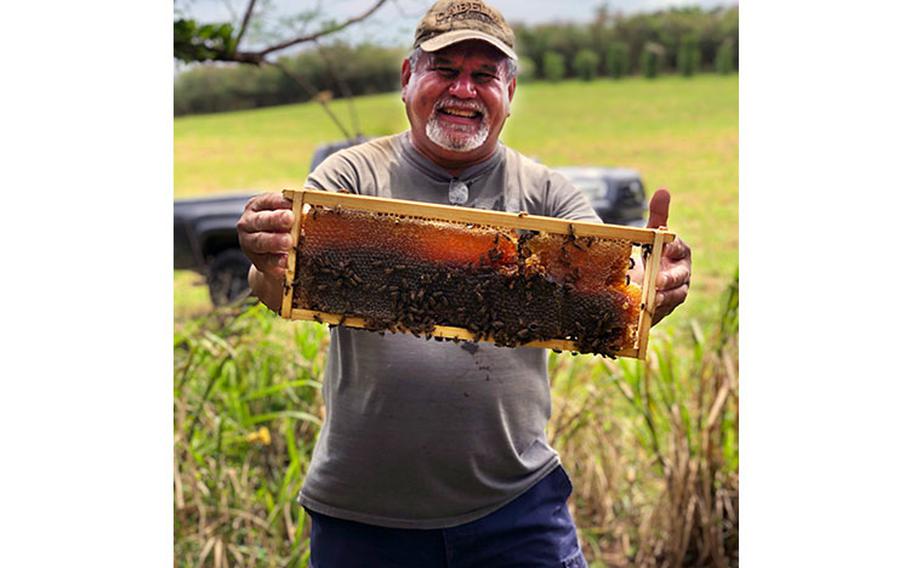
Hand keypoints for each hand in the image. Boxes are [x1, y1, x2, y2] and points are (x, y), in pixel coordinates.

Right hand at [236, 192, 294, 280]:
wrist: (278, 255)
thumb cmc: (285, 228)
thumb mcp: (288, 215)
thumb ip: (298, 206)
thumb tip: (311, 197)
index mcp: (258, 206)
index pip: (268, 200)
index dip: (280, 201)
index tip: (292, 203)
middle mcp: (249, 222)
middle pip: (261, 220)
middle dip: (276, 219)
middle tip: (290, 218)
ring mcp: (249, 243)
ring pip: (260, 241)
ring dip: (275, 241)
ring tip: (288, 242)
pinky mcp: (257, 261)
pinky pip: (266, 261)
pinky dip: (277, 261)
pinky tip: (286, 260)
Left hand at [646, 189, 691, 324]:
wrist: (645, 281)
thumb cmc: (653, 254)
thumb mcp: (652, 236)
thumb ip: (659, 216)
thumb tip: (663, 191)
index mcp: (681, 253)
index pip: (680, 249)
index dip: (672, 248)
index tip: (663, 246)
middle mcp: (682, 274)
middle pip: (680, 277)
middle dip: (670, 279)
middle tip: (656, 280)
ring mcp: (675, 293)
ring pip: (674, 297)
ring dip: (664, 298)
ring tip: (652, 299)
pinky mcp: (665, 309)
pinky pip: (663, 311)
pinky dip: (655, 311)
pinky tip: (644, 310)